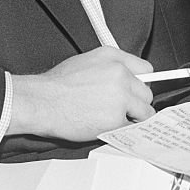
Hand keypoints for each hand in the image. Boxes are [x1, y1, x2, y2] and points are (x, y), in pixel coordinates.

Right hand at [10, 47, 154, 141]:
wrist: (42, 101)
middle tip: (121, 108)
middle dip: (137, 102)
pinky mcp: (116, 119)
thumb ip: (111, 65)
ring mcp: (120, 97)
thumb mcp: (87, 60)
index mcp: (113, 58)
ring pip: (144, 112)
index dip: (140, 83)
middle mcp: (120, 74)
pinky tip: (108, 126)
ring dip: (133, 118)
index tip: (137, 91)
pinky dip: (122, 130)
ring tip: (114, 118)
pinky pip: (131, 128)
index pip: (146, 70)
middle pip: (147, 93)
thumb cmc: (58, 84)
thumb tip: (128, 76)